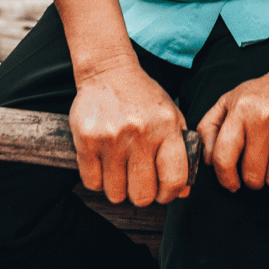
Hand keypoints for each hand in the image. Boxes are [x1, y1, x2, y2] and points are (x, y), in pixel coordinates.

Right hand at [69, 63, 191, 207]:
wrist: (108, 72)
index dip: (169, 195)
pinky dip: (97, 181)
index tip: (163, 194)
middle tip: (138, 185)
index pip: (174, 179)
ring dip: (118, 190)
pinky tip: (103, 168)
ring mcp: (111, 137)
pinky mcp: (86, 139)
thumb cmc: (143, 97)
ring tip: (119, 174)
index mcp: (166, 128)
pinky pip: (91, 181)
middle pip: (142, 194)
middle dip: (141, 196)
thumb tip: (182, 192)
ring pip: (115, 192)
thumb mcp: (172, 118)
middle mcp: (140, 134)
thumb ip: (182, 154)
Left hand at [194, 64, 268, 191]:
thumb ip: (209, 127)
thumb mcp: (228, 101)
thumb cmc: (262, 92)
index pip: (223, 157)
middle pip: (252, 173)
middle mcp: (261, 118)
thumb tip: (207, 159)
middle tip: (255, 174)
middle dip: (252, 181)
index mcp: (238, 111)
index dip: (225, 178)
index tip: (231, 184)